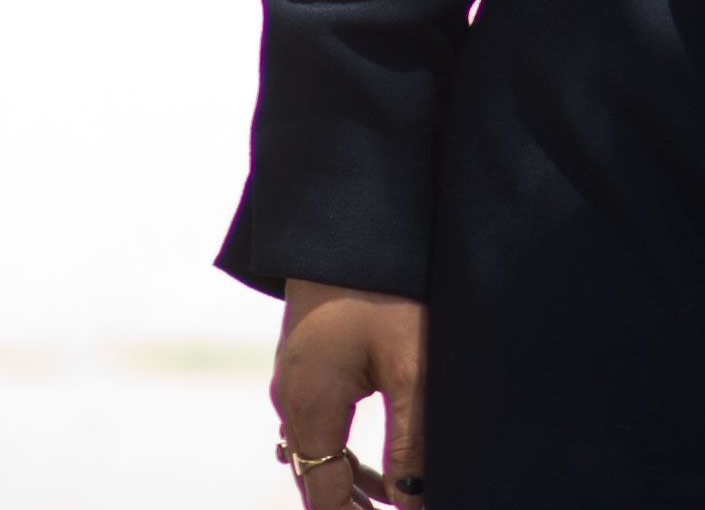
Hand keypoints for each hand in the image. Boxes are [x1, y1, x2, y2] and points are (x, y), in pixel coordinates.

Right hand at [271, 279, 426, 503]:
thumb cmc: (383, 289)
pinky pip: (317, 427)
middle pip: (316, 481)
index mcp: (308, 408)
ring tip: (396, 502)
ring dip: (351, 485)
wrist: (348, 223)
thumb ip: (411, 440)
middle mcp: (289, 400)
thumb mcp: (408, 367)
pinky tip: (375, 464)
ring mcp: (292, 380)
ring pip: (317, 455)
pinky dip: (343, 455)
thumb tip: (415, 500)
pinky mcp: (303, 364)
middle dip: (354, 508)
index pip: (323, 497)